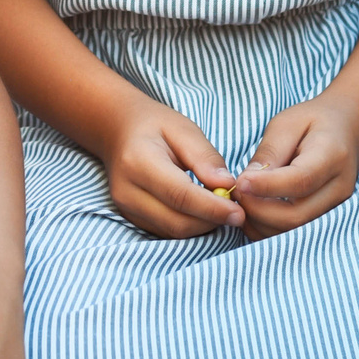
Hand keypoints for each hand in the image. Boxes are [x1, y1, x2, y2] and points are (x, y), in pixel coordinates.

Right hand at [101, 99, 244, 237]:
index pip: (180, 195)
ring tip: (220, 209)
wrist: (118, 131)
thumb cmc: (154, 126)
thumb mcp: (183, 129)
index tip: (239, 212)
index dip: (212, 208)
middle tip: (236, 212)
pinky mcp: (131, 218)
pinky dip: (189, 227)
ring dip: (202, 227)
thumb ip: (205, 157)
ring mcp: (125, 208)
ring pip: (173, 232)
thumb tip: (227, 185)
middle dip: (211, 222)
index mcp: (138, 162)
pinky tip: (202, 212)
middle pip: (177, 222)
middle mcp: (127, 191)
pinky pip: (166, 232)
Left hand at [234, 97, 358, 239]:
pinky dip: (268, 229)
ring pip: (293, 231)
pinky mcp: (327, 218)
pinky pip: (294, 234)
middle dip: (257, 210)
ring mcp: (336, 207)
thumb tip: (246, 183)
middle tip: (235, 192)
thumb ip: (269, 153)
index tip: (238, 182)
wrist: (346, 131)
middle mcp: (339, 188)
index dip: (266, 187)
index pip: (300, 181)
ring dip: (259, 223)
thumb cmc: (313, 122)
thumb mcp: (286, 124)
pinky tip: (254, 211)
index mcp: (332, 156)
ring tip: (242, 200)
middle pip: (296, 216)